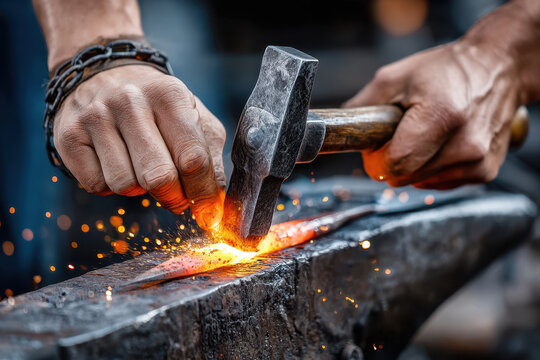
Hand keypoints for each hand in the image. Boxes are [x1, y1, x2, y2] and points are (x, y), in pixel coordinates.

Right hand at [54, 65, 225, 228]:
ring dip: (140, 190)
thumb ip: (211, 162)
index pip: (193, 158)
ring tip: (142, 167)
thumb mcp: (196, 121)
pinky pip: (97, 186)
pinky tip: (117, 163)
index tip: (208, 213)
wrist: (104, 76)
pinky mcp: (69, 136)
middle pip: (159, 178)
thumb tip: (213, 210)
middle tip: (177, 195)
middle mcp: (130, 101)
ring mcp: (95, 117)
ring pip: (126, 186)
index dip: (203, 194)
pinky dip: (111, 185)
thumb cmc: (159, 108)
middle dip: (174, 198)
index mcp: (170, 95)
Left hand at [344, 41, 521, 189]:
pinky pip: (438, 184)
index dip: (376, 158)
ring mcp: (478, 161)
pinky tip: (441, 144)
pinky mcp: (485, 172)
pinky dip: (431, 169)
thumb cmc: (447, 71)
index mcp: (442, 116)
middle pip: (403, 177)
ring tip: (425, 134)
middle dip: (392, 161)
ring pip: (418, 184)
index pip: (393, 164)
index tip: (376, 145)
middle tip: (400, 134)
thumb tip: (340, 130)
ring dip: (413, 165)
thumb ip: (362, 107)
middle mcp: (466, 144)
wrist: (498, 69)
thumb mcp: (395, 77)